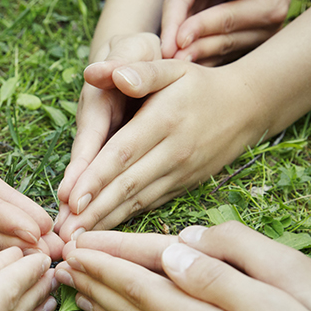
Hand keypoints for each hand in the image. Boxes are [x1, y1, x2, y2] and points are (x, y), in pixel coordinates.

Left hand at [56, 58, 267, 240]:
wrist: (247, 107)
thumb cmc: (200, 84)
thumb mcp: (172, 67)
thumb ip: (138, 70)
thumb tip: (102, 72)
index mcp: (165, 120)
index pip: (123, 153)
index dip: (95, 178)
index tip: (70, 199)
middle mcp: (174, 152)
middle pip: (127, 185)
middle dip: (94, 211)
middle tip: (64, 234)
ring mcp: (181, 173)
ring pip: (138, 201)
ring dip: (106, 223)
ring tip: (77, 242)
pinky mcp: (184, 185)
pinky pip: (151, 204)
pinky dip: (126, 220)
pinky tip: (103, 233)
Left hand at [56, 230, 310, 310]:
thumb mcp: (271, 305)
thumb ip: (215, 276)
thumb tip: (172, 249)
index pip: (137, 284)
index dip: (105, 261)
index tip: (74, 244)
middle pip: (126, 309)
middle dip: (92, 283)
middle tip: (59, 265)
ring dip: (102, 310)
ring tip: (78, 294)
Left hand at [161, 0, 297, 62]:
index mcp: (271, 0)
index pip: (231, 18)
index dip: (203, 27)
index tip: (178, 37)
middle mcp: (269, 24)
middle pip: (226, 41)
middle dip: (196, 48)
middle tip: (166, 60)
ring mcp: (257, 35)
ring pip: (222, 52)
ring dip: (195, 58)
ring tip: (167, 65)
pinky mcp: (243, 39)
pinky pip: (219, 53)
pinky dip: (199, 57)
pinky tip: (175, 64)